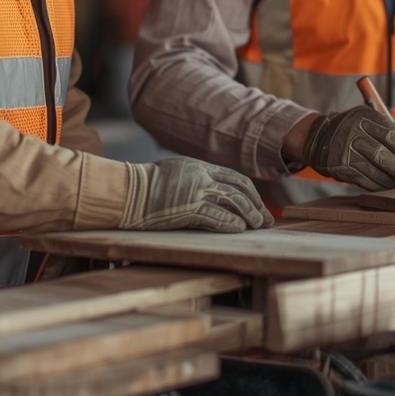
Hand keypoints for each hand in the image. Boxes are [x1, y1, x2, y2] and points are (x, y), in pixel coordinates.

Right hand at [121, 158, 273, 232]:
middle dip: (256, 205)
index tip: (259, 205)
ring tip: (257, 226)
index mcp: (200, 166)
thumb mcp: (177, 172)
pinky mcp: (188, 209)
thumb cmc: (147, 184)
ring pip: (234, 201)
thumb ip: (197, 178)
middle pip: (239, 189)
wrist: (128, 191)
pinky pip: (217, 217)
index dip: (251, 193)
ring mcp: (196, 192)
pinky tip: (239, 229)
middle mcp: (202, 176)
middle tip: (266, 220)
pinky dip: (231, 223)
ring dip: (249, 214)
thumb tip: (215, 190)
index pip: (235, 178)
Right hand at [303, 106, 394, 190]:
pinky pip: (365, 180)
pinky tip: (385, 183)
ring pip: (375, 170)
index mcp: (364, 116)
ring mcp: (344, 151)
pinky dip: (379, 184)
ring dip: (392, 179)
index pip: (391, 135)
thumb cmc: (358, 130)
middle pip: (383, 155)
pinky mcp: (340, 168)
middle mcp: (352, 132)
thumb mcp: (373, 121)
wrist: (321, 138)